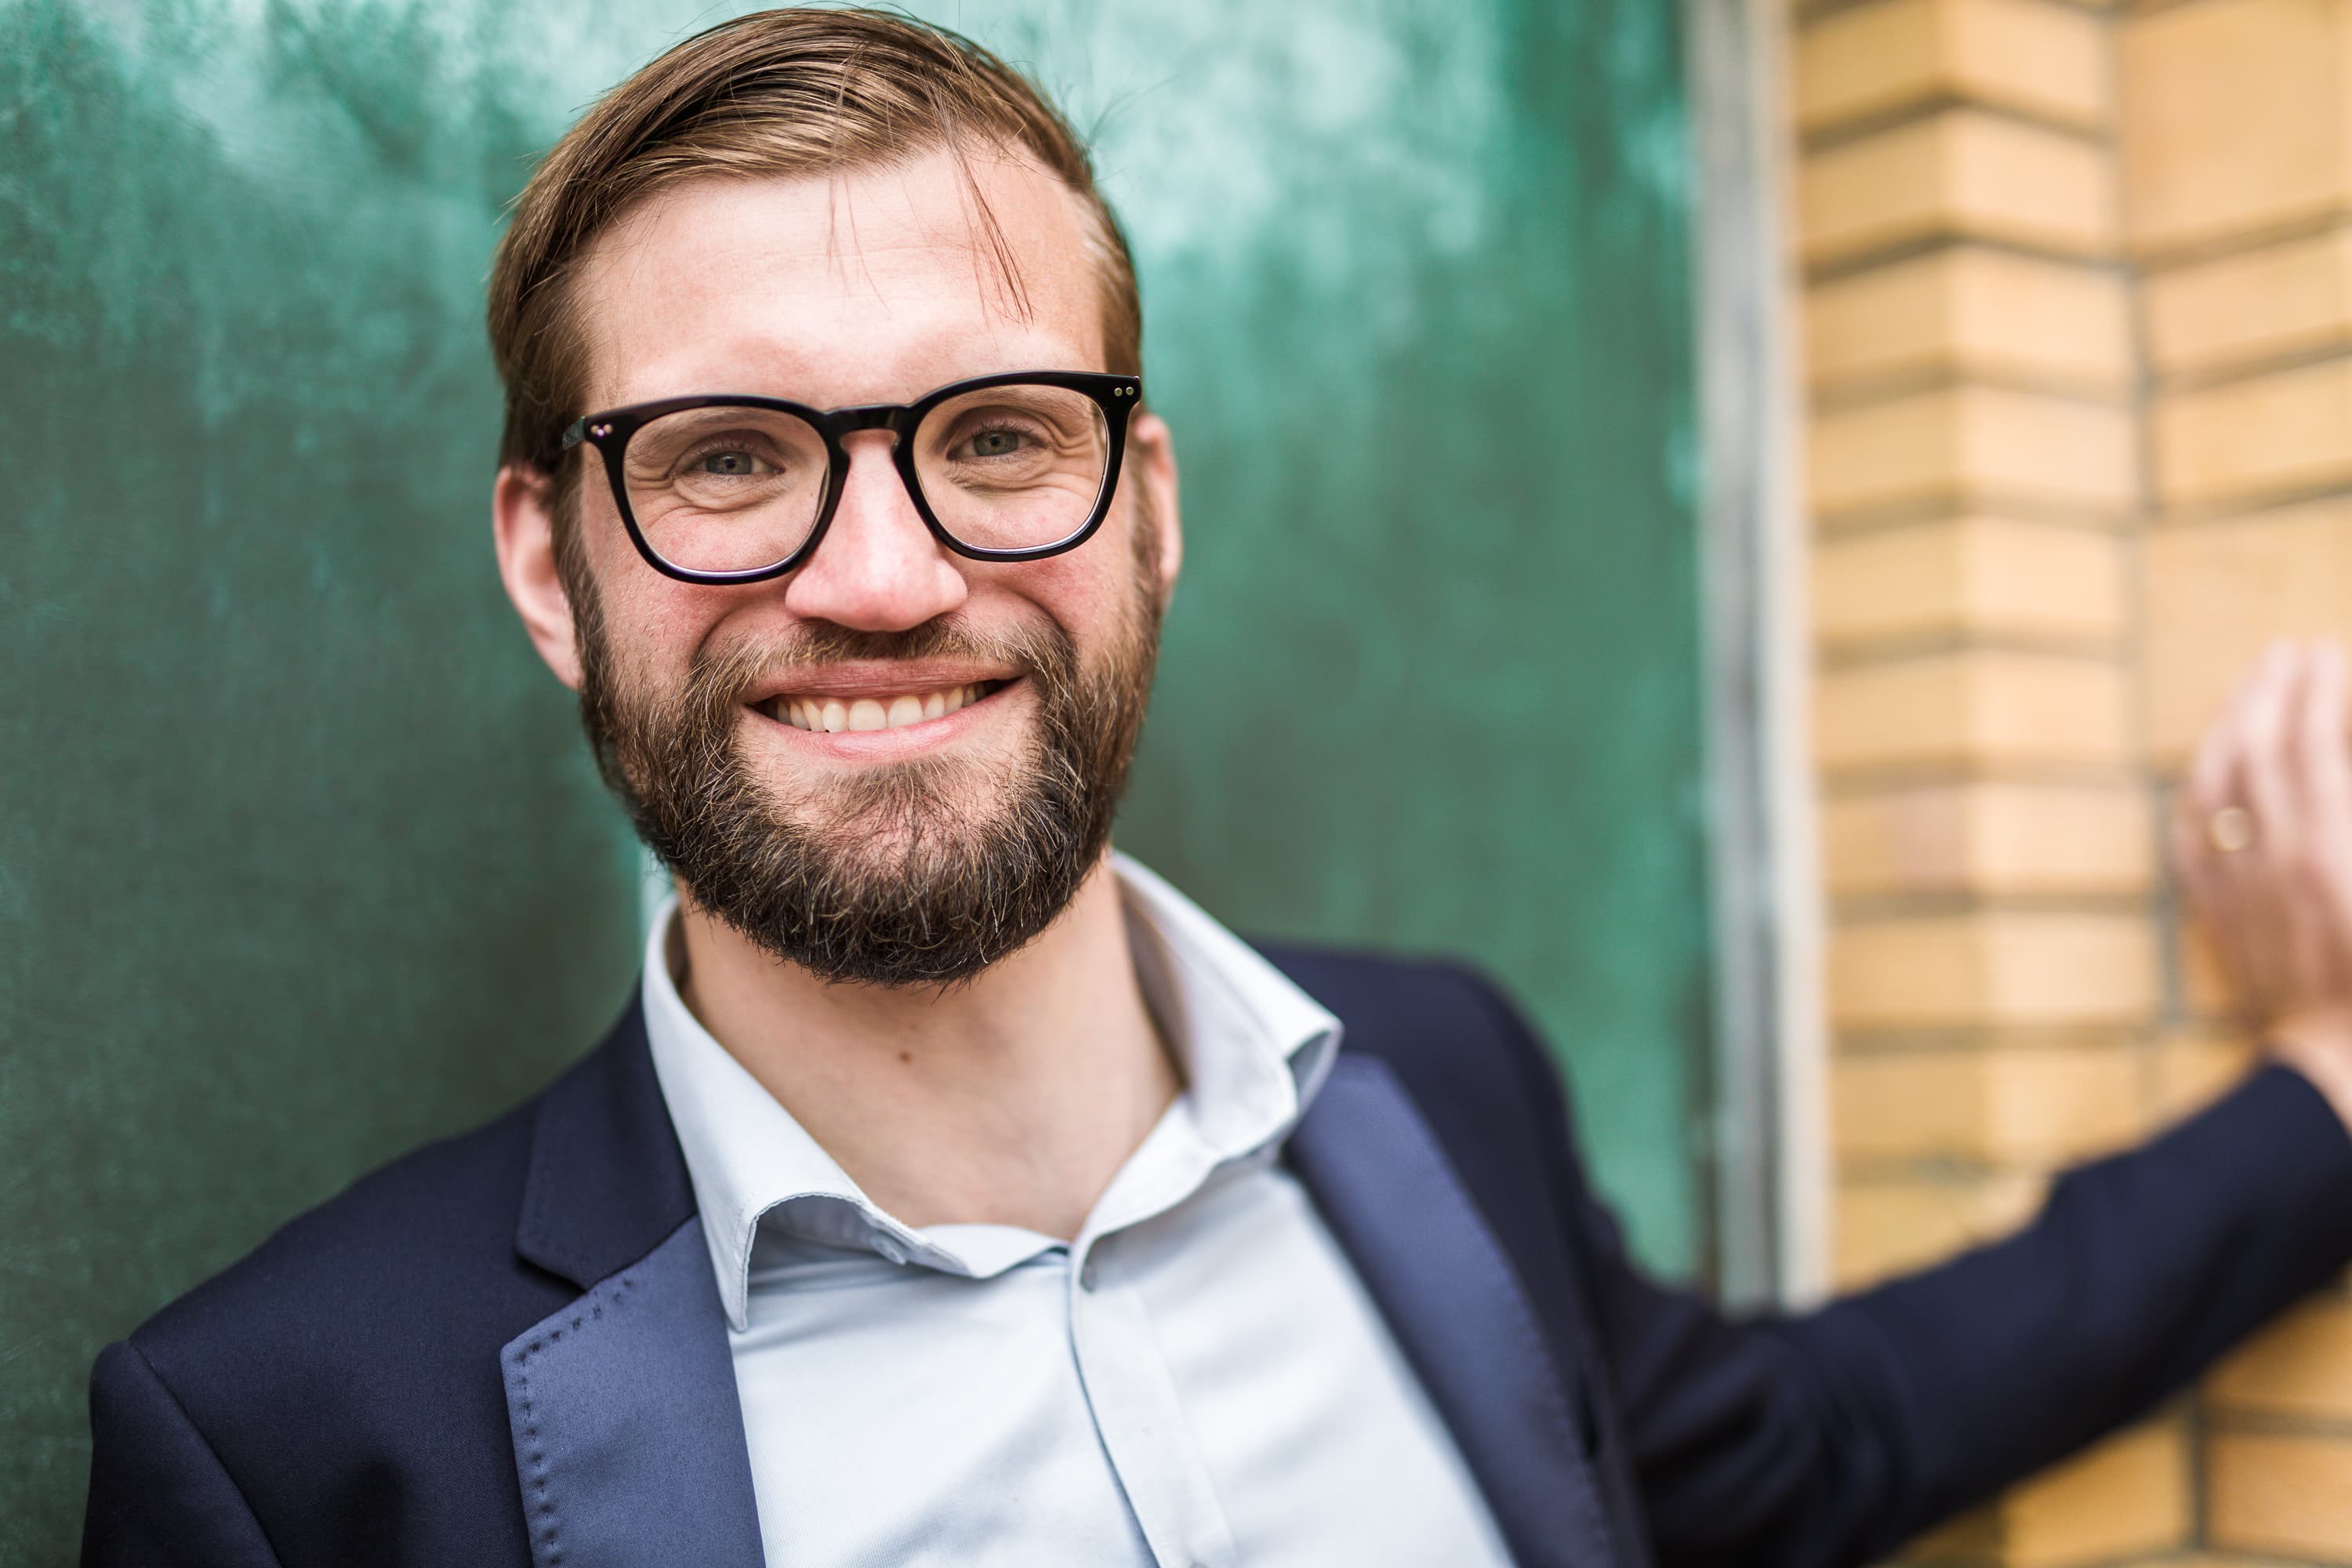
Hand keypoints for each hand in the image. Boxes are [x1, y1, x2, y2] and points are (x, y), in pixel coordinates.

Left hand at [2174, 640, 2351, 1128]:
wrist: (2345, 1069)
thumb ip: (2349, 812)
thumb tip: (2334, 766)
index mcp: (2330, 852)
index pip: (2314, 746)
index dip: (2319, 692)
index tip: (2328, 653)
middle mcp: (2273, 861)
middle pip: (2258, 751)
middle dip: (2271, 692)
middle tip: (2287, 651)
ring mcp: (2237, 887)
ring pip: (2214, 786)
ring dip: (2229, 727)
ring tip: (2249, 687)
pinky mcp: (2217, 916)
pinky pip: (2191, 838)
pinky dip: (2198, 792)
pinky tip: (2205, 769)